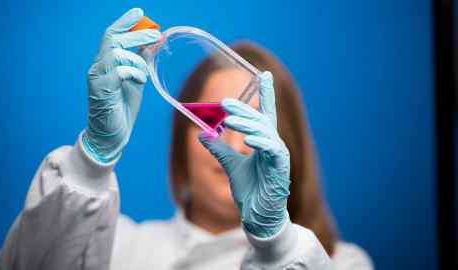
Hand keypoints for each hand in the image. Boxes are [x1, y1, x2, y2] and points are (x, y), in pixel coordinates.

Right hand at [82, 8, 160, 162]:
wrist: (112, 135)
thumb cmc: (122, 108)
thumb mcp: (136, 81)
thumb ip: (142, 62)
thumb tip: (154, 43)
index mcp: (105, 63)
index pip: (111, 35)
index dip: (124, 22)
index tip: (140, 12)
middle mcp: (97, 67)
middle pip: (113, 40)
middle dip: (136, 34)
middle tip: (156, 35)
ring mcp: (97, 78)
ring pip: (116, 54)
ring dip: (137, 61)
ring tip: (145, 75)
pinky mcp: (101, 90)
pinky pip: (119, 71)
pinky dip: (134, 73)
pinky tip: (141, 82)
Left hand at [199, 71, 290, 237]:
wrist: (257, 214)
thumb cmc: (250, 189)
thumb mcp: (229, 165)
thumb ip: (218, 149)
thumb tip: (201, 134)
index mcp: (263, 141)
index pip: (265, 113)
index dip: (266, 94)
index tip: (265, 74)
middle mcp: (273, 144)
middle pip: (260, 119)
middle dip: (244, 109)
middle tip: (225, 103)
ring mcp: (278, 155)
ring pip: (264, 131)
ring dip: (247, 123)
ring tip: (228, 118)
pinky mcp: (280, 167)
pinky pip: (272, 149)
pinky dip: (260, 142)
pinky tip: (248, 139)